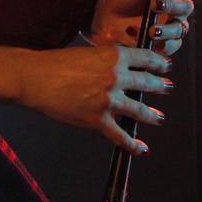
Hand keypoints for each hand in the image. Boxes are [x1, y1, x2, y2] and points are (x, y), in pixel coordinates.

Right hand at [18, 43, 172, 153]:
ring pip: (139, 110)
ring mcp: (108, 100)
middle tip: (166, 87)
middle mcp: (115, 77)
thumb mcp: (86, 53)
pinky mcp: (97, 120)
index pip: (145, 58)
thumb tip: (117, 67)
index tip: (164, 66)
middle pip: (146, 83)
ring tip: (159, 118)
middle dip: (159, 86)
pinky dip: (132, 144)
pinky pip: (120, 136)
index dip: (158, 62)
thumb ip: (104, 60)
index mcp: (113, 56)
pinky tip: (141, 148)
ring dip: (152, 115)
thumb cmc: (55, 63)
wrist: (36, 78)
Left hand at [89, 0, 193, 56]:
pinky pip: (171, 47)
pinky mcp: (165, 44)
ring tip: (152, 30)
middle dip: (171, 6)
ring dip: (168, 30)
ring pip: (180, 28)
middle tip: (154, 5)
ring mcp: (171, 26)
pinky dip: (163, 46)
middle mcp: (175, 7)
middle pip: (185, 6)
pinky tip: (152, 44)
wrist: (104, 20)